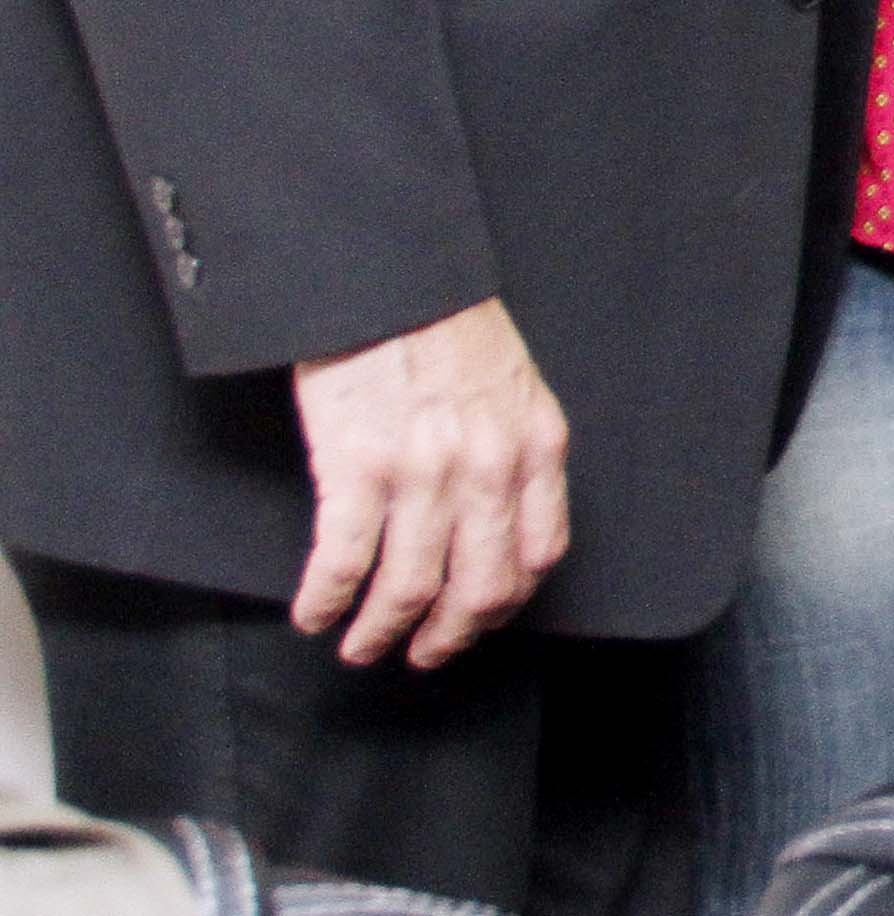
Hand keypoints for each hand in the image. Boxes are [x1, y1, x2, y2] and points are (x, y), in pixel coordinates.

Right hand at [291, 297, 569, 668]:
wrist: (389, 279)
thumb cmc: (448, 329)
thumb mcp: (515, 389)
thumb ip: (516, 453)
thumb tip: (499, 524)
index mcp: (537, 446)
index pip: (538, 555)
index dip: (505, 603)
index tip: (477, 621)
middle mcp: (489, 468)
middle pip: (480, 588)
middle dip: (448, 637)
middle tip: (420, 655)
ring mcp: (424, 471)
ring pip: (410, 588)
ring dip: (380, 632)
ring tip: (359, 646)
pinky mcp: (357, 468)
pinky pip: (344, 562)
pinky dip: (326, 601)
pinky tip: (314, 613)